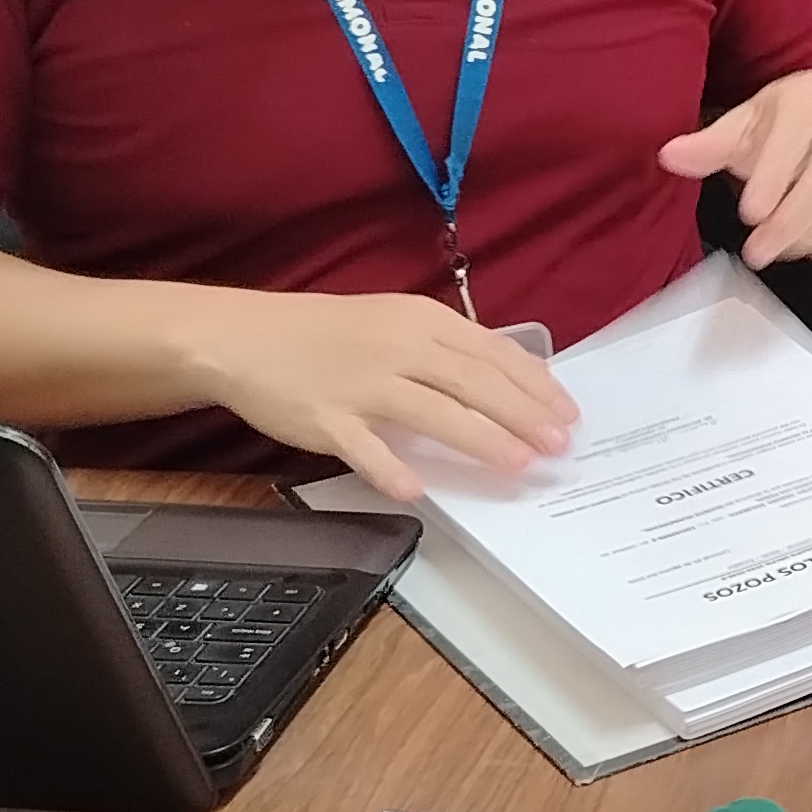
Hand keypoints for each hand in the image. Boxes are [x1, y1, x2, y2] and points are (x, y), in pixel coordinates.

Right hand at [176, 285, 575, 500]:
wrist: (244, 337)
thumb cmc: (329, 336)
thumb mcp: (394, 323)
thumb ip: (446, 351)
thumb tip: (506, 384)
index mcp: (420, 321)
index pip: (492, 353)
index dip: (535, 385)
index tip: (567, 414)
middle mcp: (397, 348)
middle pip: (472, 382)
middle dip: (522, 415)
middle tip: (558, 446)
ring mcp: (361, 384)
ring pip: (431, 411)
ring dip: (479, 438)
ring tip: (518, 464)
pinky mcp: (325, 418)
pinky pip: (363, 448)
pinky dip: (389, 468)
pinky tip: (417, 490)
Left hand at [659, 53, 811, 267]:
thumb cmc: (793, 116)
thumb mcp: (746, 120)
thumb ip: (711, 144)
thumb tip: (672, 156)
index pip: (793, 144)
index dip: (772, 181)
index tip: (751, 212)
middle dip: (788, 223)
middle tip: (757, 251)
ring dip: (809, 236)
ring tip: (777, 245)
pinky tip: (810, 241)